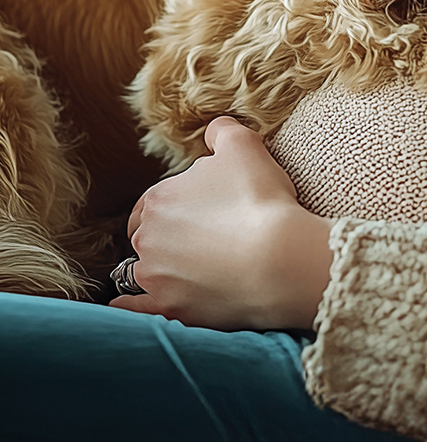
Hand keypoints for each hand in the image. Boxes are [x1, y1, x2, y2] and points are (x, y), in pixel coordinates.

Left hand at [109, 117, 334, 330]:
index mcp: (158, 200)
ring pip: (140, 272)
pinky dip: (130, 307)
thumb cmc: (261, 201)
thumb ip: (222, 132)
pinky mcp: (167, 310)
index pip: (153, 203)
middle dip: (167, 237)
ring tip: (188, 272)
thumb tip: (213, 131)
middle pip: (147, 236)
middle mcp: (146, 239)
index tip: (200, 213)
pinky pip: (132, 310)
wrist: (280, 260)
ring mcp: (154, 278)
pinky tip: (135, 304)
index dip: (176, 206)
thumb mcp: (245, 147)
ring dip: (155, 270)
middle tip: (203, 240)